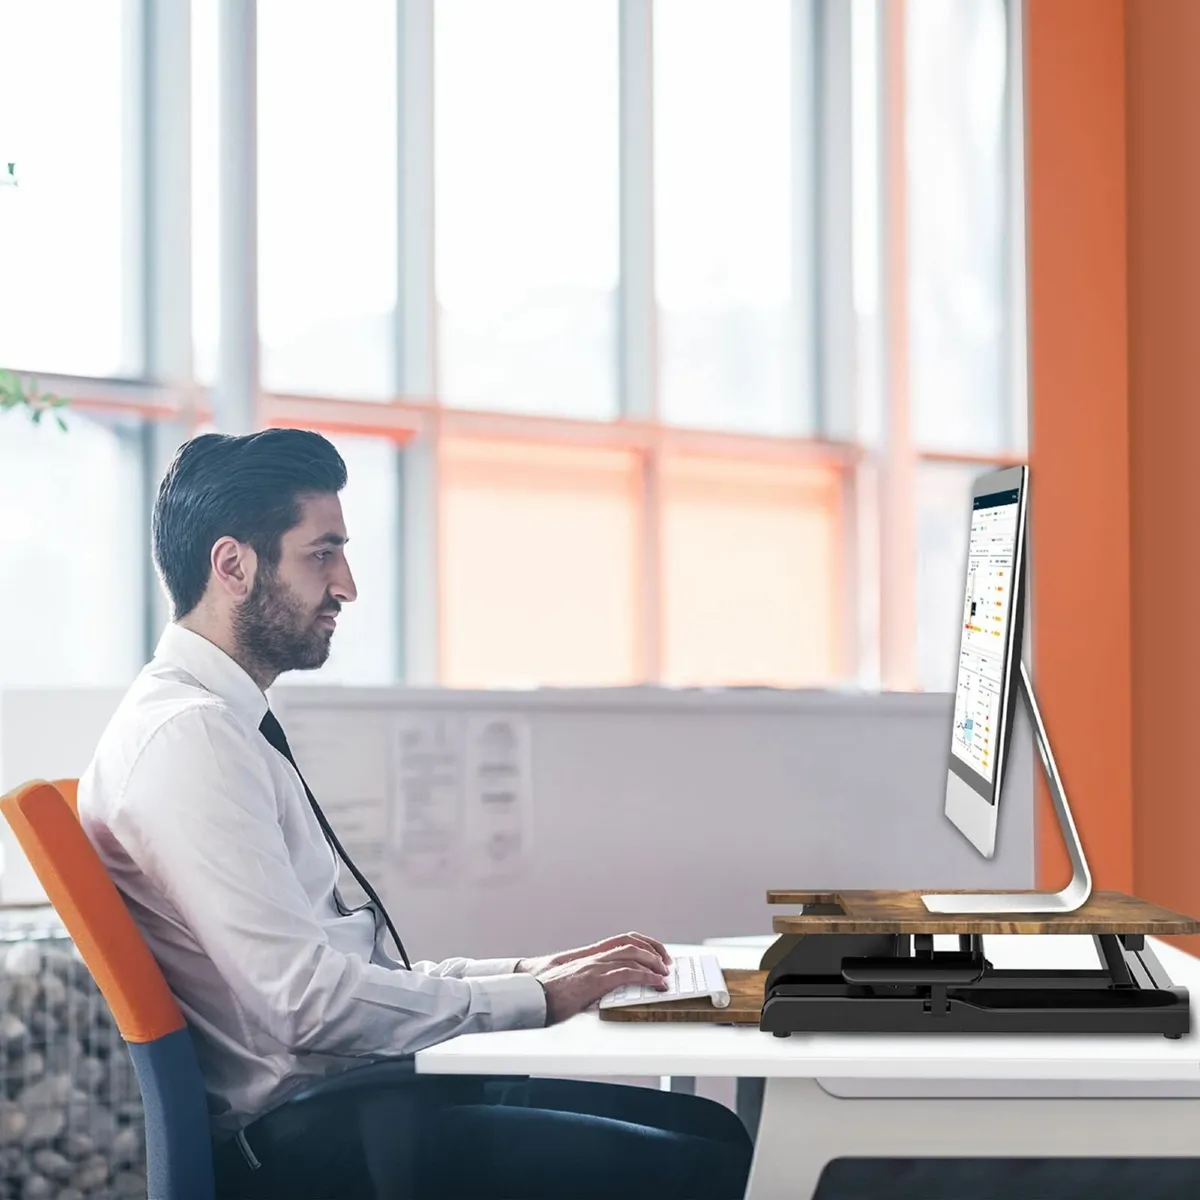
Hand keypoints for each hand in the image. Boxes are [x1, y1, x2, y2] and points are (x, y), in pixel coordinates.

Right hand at [516, 931, 671, 978]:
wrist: (530, 996)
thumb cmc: (546, 993)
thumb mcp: (571, 981)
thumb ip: (588, 980)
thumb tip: (602, 988)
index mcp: (589, 955)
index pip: (622, 939)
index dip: (643, 942)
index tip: (657, 952)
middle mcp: (594, 956)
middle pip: (631, 943)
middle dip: (654, 951)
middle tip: (667, 964)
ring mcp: (594, 966)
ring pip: (632, 954)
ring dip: (654, 963)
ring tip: (665, 974)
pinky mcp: (595, 980)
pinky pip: (627, 973)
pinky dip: (646, 977)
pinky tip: (656, 983)